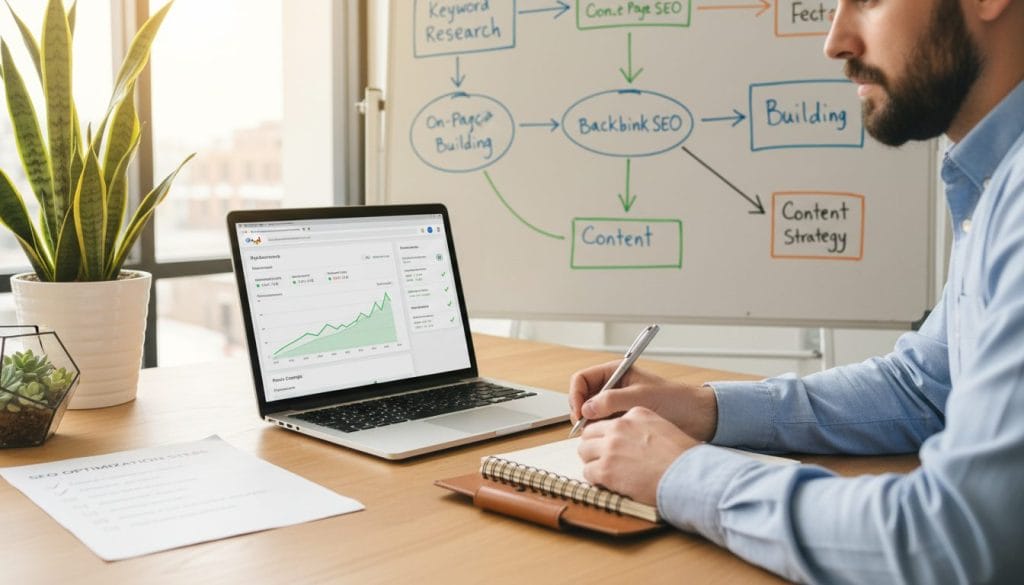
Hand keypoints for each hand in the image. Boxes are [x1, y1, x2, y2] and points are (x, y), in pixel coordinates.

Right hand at [568, 362, 718, 441]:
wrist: (696, 417)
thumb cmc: (674, 399)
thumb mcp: (641, 397)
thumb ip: (612, 400)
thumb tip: (587, 409)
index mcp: (615, 372)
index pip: (582, 379)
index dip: (576, 395)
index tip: (580, 411)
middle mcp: (612, 388)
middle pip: (582, 398)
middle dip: (581, 412)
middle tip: (586, 426)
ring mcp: (616, 405)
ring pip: (590, 415)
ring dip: (591, 424)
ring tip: (601, 433)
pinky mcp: (622, 421)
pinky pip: (602, 427)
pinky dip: (602, 433)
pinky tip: (611, 439)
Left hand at [577, 407, 699, 505]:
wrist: (688, 475)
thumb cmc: (684, 457)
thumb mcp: (664, 428)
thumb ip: (644, 428)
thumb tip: (635, 440)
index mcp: (636, 414)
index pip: (608, 421)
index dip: (607, 435)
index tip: (610, 445)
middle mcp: (620, 426)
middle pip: (590, 433)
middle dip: (594, 446)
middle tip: (601, 458)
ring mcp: (611, 447)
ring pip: (584, 451)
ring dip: (592, 462)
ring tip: (604, 472)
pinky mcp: (606, 469)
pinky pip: (588, 472)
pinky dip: (595, 479)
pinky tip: (608, 483)